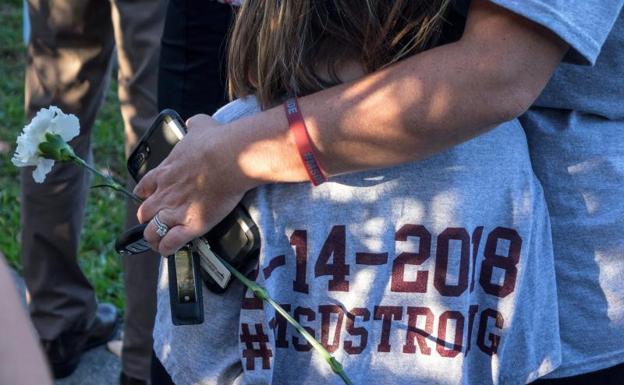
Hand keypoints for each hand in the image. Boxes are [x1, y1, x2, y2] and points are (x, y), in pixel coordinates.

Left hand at [134, 114, 256, 255]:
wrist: (228, 158)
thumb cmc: (216, 142)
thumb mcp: (201, 126)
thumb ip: (195, 126)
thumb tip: (194, 123)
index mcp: (165, 171)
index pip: (144, 187)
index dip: (144, 194)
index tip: (147, 196)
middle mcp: (165, 193)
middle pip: (144, 212)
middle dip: (147, 217)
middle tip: (155, 220)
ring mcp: (176, 210)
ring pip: (152, 231)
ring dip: (153, 236)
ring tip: (158, 240)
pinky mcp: (192, 225)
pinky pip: (170, 243)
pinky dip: (167, 248)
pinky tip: (168, 249)